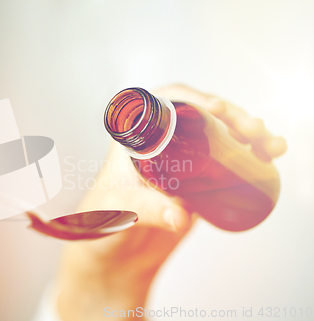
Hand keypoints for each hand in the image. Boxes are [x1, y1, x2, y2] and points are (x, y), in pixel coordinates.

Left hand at [56, 84, 286, 320]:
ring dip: (247, 134)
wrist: (114, 256)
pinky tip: (268, 159)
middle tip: (255, 130)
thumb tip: (181, 215)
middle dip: (232, 117)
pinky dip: (248, 157)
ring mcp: (181, 164)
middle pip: (199, 116)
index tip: (218, 109)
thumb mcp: (120, 212)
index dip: (193, 99)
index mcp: (134, 139)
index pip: (163, 105)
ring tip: (272, 145)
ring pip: (217, 136)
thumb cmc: (102, 226)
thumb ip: (146, 212)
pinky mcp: (197, 185)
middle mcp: (160, 146)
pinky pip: (225, 163)